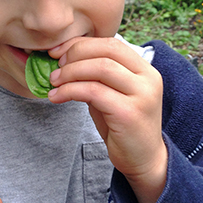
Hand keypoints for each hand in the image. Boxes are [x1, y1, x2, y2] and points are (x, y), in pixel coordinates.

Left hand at [48, 37, 166, 202]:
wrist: (143, 159)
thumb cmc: (123, 124)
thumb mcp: (112, 93)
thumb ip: (96, 75)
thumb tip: (63, 57)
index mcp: (145, 69)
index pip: (111, 43)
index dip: (82, 44)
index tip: (59, 52)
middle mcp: (148, 77)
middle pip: (106, 51)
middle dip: (75, 54)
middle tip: (55, 66)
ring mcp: (142, 94)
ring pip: (100, 68)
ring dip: (70, 72)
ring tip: (54, 82)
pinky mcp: (129, 113)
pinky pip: (94, 92)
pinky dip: (70, 90)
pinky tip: (57, 97)